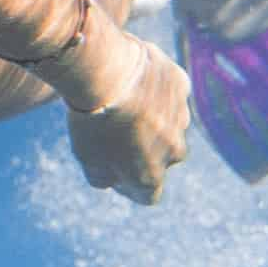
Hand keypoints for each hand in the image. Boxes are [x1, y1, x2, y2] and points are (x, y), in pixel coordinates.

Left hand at [63, 39, 190, 203]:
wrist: (106, 72)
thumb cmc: (92, 120)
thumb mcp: (87, 158)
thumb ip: (103, 178)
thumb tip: (113, 181)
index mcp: (151, 176)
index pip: (147, 194)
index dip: (128, 185)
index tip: (111, 168)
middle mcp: (174, 152)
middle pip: (160, 157)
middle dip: (142, 148)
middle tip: (113, 128)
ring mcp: (180, 118)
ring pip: (167, 124)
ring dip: (149, 118)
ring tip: (119, 101)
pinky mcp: (180, 87)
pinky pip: (168, 93)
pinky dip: (154, 90)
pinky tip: (131, 79)